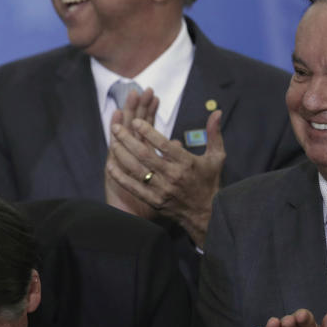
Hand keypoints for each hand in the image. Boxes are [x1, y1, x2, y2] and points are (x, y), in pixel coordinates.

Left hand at [105, 109, 224, 246]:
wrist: (205, 214)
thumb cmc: (209, 182)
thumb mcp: (216, 157)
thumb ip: (214, 134)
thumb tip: (217, 112)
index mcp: (186, 163)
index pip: (164, 144)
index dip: (148, 132)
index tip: (135, 121)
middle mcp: (173, 176)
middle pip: (145, 155)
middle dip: (128, 140)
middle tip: (116, 128)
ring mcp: (162, 190)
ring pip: (137, 170)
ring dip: (122, 155)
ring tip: (112, 142)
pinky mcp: (154, 201)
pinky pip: (133, 187)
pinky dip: (120, 177)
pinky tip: (110, 166)